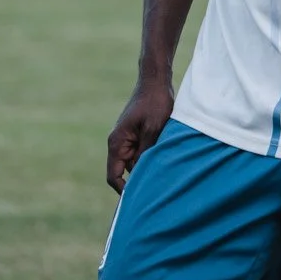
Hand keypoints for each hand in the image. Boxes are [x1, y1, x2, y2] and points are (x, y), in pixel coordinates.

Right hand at [106, 74, 173, 193]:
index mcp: (117, 142)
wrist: (156, 81)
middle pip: (126, 172)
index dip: (124, 190)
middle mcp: (119, 143)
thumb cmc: (155, 102)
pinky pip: (142, 153)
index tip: (139, 199)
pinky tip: (166, 157)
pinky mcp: (137, 135)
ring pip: (136, 163)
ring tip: (166, 168)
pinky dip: (152, 156)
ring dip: (148, 166)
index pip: (114, 176)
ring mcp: (128, 139)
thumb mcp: (154, 129)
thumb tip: (143, 175)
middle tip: (159, 187)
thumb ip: (146, 152)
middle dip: (140, 179)